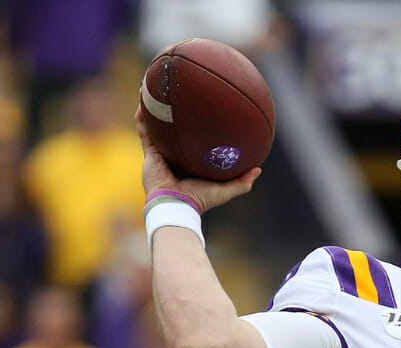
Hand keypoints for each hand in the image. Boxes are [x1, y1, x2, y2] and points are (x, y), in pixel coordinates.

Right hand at [136, 105, 260, 212]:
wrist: (175, 205)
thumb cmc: (200, 199)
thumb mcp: (225, 190)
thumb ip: (242, 181)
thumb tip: (258, 169)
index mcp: (189, 163)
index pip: (193, 143)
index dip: (196, 129)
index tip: (203, 114)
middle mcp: (174, 156)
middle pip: (175, 131)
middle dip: (175, 114)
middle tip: (181, 95)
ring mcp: (160, 154)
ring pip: (156, 127)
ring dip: (154, 110)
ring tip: (156, 89)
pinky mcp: (149, 153)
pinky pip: (144, 130)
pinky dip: (142, 116)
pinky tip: (143, 101)